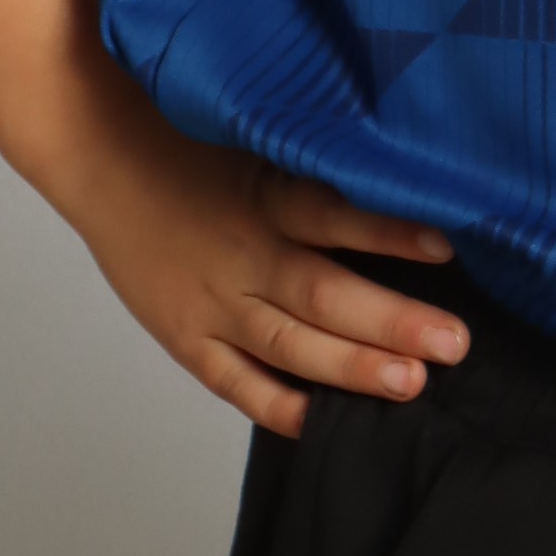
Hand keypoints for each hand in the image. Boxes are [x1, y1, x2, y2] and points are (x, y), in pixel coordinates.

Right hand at [58, 94, 462, 437]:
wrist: (102, 159)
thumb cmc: (194, 144)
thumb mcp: (260, 135)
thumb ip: (318, 164)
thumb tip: (404, 177)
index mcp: (264, 197)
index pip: (334, 216)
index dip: (389, 233)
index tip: (447, 248)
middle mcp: (243, 255)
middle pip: (323, 295)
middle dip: (392, 323)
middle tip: (453, 343)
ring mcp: (212, 303)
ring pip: (289, 344)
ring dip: (351, 367)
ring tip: (410, 383)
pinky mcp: (186, 337)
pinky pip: (235, 382)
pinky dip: (277, 405)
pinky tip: (323, 419)